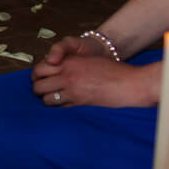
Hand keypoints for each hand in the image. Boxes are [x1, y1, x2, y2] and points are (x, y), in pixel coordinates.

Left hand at [31, 36, 156, 108]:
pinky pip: (60, 107)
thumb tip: (56, 70)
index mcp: (69, 62)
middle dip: (38, 89)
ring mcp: (73, 90)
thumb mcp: (89, 61)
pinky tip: (63, 106)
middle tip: (42, 91)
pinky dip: (58, 108)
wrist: (131, 83)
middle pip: (38, 84)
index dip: (37, 76)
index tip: (39, 79)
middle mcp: (67, 75)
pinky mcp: (80, 103)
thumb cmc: (114, 71)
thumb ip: (71, 65)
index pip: (40, 69)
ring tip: (52, 100)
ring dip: (47, 100)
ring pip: (46, 98)